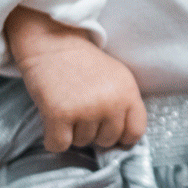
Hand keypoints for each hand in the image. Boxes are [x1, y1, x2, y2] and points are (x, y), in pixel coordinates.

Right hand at [6, 6, 145, 151]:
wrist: (52, 42)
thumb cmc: (82, 62)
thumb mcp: (117, 77)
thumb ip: (124, 105)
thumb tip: (125, 140)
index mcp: (128, 93)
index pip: (135, 132)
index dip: (121, 136)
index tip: (109, 129)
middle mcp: (111, 103)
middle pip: (107, 141)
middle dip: (93, 131)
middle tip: (81, 108)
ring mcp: (86, 110)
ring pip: (82, 143)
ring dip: (72, 131)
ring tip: (67, 105)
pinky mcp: (59, 114)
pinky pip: (59, 145)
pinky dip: (52, 138)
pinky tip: (52, 119)